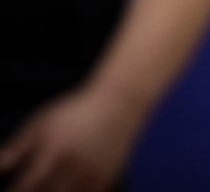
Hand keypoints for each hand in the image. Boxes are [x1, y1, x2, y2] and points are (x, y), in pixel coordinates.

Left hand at [0, 87, 143, 191]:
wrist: (119, 106)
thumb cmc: (74, 112)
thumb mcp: (41, 124)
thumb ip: (15, 150)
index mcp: (54, 154)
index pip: (24, 188)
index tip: (7, 191)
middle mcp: (74, 170)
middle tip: (29, 186)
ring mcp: (91, 178)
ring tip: (47, 185)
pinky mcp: (104, 183)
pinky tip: (64, 187)